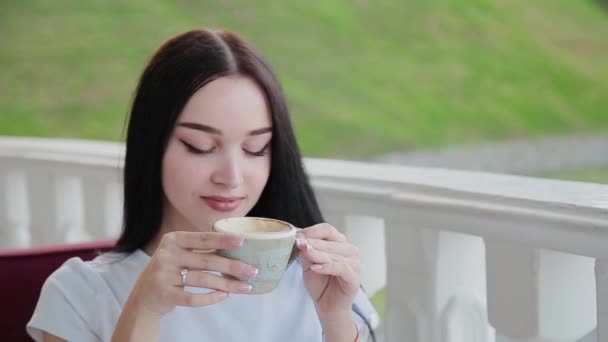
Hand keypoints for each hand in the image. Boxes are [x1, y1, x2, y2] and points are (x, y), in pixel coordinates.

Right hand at [128, 231, 258, 316]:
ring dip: (227, 284)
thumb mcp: (181, 255)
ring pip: (203, 279)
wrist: (144, 296)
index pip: (202, 238)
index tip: (242, 241)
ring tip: (245, 287)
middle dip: (232, 266)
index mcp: (173, 240)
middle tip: (252, 270)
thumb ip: (202, 250)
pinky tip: (224, 296)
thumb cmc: (170, 271)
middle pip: (207, 260)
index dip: (222, 240)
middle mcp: (167, 255)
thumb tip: (237, 248)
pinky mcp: (164, 294)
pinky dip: (210, 298)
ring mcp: (164, 275)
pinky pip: (192, 298)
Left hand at [296, 224, 359, 317]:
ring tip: (305, 255)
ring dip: (318, 254)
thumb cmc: (320, 284)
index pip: (327, 229)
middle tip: (298, 244)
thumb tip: (301, 240)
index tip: (298, 237)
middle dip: (312, 243)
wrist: (328, 306)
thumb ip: (306, 253)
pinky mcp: (354, 277)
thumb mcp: (308, 265)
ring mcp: (354, 263)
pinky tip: (316, 268)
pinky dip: (327, 267)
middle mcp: (349, 250)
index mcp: (339, 243)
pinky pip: (341, 268)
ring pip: (334, 255)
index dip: (312, 231)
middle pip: (330, 241)